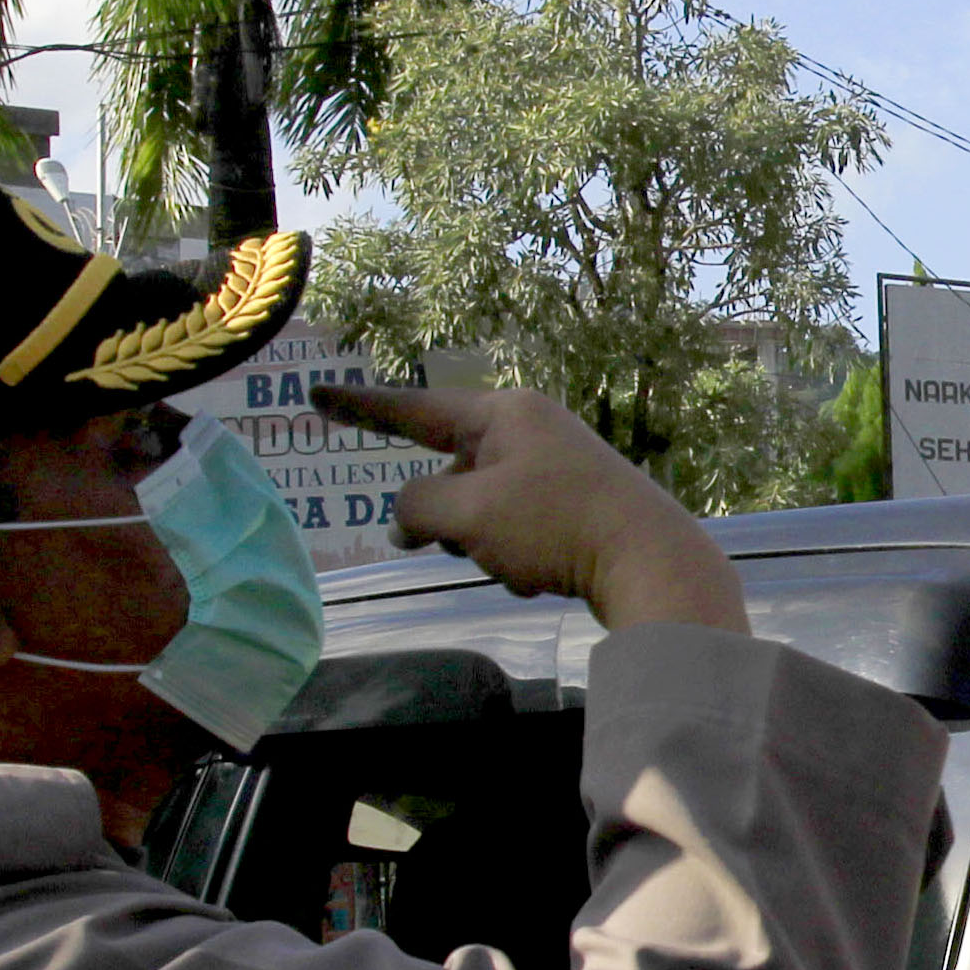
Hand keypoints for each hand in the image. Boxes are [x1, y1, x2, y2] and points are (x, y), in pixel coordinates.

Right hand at [313, 383, 746, 634]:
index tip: (319, 395)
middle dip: (452, 521)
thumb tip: (408, 519)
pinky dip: (517, 557)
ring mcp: (559, 465)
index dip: (363, 408)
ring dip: (485, 545)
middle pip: (452, 474)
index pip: (415, 409)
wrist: (651, 562)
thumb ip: (418, 508)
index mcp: (504, 413)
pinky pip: (518, 532)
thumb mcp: (468, 514)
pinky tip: (548, 574)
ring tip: (525, 562)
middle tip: (479, 544)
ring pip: (483, 510)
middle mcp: (532, 427)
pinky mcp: (578, 504)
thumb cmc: (555, 525)